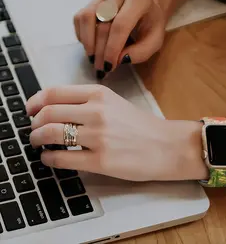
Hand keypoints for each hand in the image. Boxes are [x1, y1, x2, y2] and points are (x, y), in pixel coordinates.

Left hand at [26, 85, 204, 180]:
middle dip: (33, 123)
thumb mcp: (115, 104)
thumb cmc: (142, 126)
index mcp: (100, 94)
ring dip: (37, 139)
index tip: (30, 109)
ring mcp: (98, 137)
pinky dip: (48, 159)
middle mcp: (97, 112)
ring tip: (38, 144)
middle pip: (48, 113)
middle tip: (33, 130)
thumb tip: (56, 109)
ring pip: (50, 134)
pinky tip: (50, 159)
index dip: (35, 101)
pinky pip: (62, 159)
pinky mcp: (101, 161)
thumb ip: (88, 103)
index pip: (55, 92)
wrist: (166, 146)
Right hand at [74, 0, 165, 77]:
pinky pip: (79, 17)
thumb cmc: (151, 25)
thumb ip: (140, 52)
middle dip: (100, 51)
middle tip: (101, 69)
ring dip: (88, 42)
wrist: (146, 6)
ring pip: (86, 17)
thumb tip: (119, 59)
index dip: (112, 48)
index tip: (109, 66)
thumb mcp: (155, 42)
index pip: (120, 25)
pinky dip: (82, 35)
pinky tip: (91, 47)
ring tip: (93, 59)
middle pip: (103, 23)